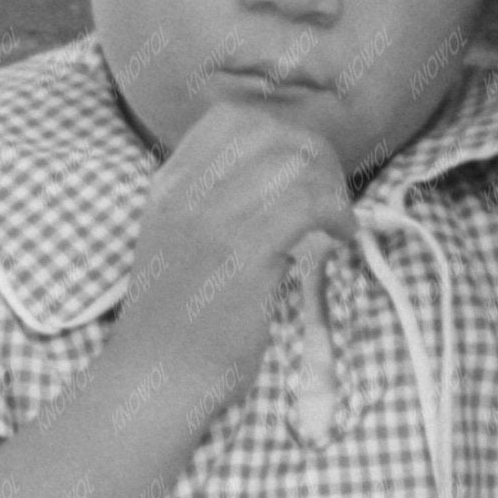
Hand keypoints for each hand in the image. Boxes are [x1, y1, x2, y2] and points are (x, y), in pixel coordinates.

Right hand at [111, 101, 354, 418]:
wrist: (156, 379)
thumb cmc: (177, 324)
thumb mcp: (177, 243)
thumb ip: (210, 204)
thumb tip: (274, 179)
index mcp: (169, 185)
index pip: (231, 117)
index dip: (281, 132)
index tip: (302, 170)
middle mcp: (188, 192)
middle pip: (271, 131)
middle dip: (316, 155)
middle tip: (331, 197)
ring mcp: (214, 221)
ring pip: (295, 162)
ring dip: (332, 186)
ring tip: (338, 221)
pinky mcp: (244, 254)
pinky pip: (308, 203)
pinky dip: (337, 213)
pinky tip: (341, 238)